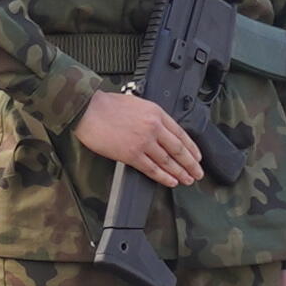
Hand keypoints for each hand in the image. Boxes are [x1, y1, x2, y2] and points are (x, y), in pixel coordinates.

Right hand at [73, 89, 201, 187]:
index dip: (192, 148)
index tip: (197, 157)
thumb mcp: (138, 103)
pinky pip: (152, 169)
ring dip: (180, 173)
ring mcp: (143, 142)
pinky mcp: (131, 155)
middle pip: (178, 150)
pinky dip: (163, 177)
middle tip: (197, 173)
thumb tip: (161, 131)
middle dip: (190, 164)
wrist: (88, 110)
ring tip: (187, 180)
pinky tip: (171, 181)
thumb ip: (152, 117)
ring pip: (168, 161)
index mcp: (157, 113)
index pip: (181, 134)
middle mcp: (154, 128)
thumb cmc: (107, 105)